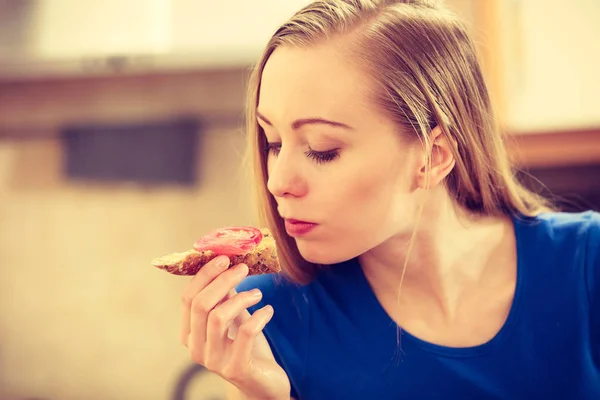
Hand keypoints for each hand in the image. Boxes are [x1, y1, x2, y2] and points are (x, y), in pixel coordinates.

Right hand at [181, 255, 290, 399]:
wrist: (263, 384)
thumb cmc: (246, 347)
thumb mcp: (233, 318)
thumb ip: (225, 296)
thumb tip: (226, 262)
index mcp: (190, 334)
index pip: (187, 298)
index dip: (204, 275)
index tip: (224, 258)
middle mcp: (196, 349)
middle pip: (201, 305)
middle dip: (222, 280)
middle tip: (243, 267)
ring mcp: (214, 361)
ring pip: (218, 317)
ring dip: (241, 297)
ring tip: (258, 292)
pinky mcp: (236, 368)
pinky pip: (244, 333)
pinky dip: (258, 316)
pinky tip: (268, 310)